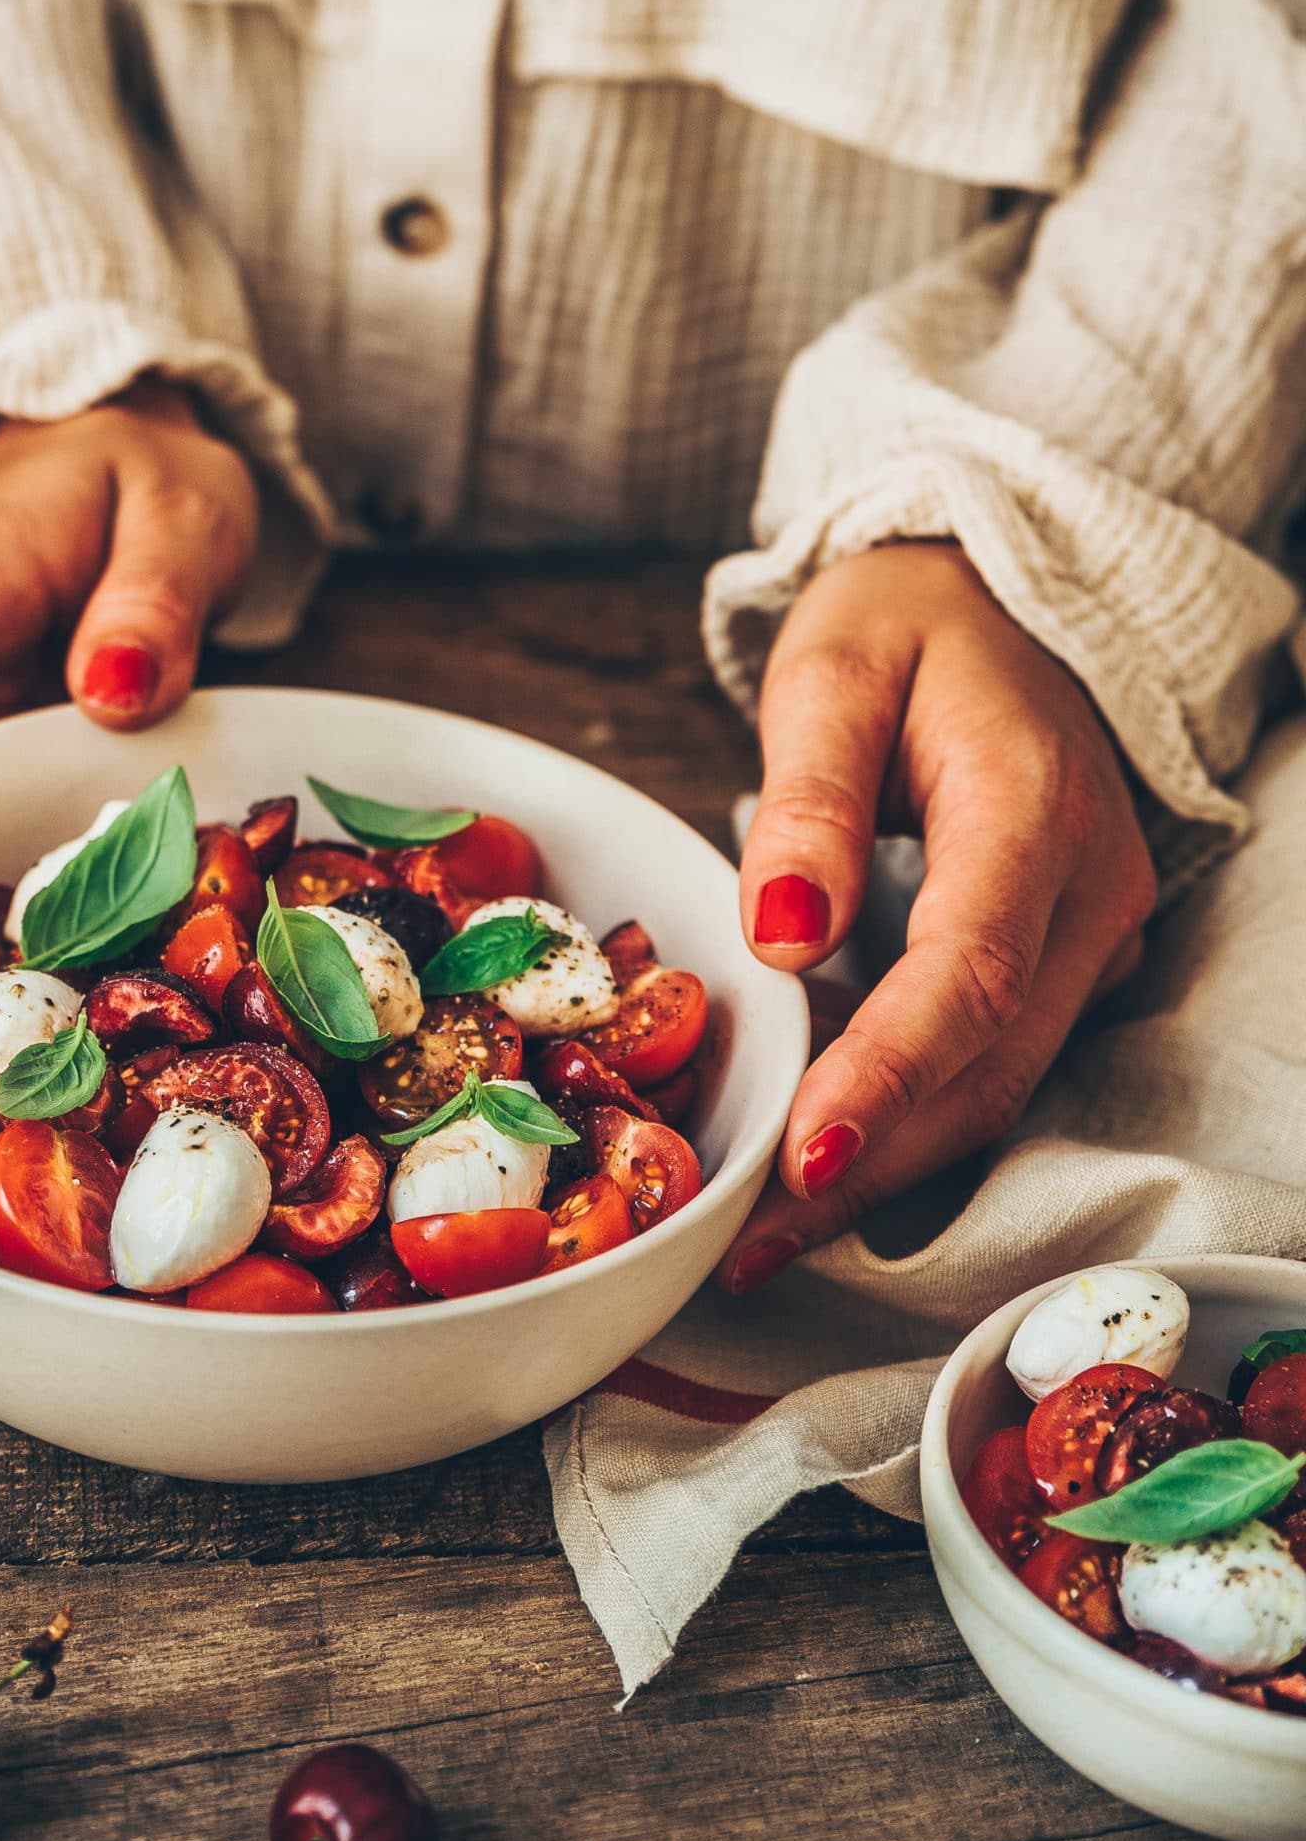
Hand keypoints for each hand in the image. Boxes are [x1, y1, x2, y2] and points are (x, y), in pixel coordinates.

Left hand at [723, 540, 1155, 1289]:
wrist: (995, 599)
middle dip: (873, 1163)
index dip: (888, 1072)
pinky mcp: (1064, 960)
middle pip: (990, 1063)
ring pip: (998, 1085)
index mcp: (1031, 806)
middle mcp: (1087, 888)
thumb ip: (808, 797)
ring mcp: (1090, 934)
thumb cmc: (905, 625)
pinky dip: (907, 1119)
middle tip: (750, 1242)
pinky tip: (816, 1158)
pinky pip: (992, 1060)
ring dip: (887, 1166)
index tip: (806, 1152)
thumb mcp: (832, 669)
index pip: (968, 971)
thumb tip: (783, 935)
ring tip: (763, 1233)